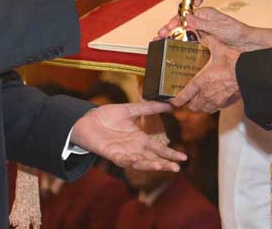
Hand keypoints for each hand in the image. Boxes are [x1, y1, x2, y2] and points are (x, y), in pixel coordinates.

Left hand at [70, 101, 186, 171]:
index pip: (159, 149)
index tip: (184, 158)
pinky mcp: (112, 154)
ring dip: (150, 165)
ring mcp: (124, 152)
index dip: (171, 154)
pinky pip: (122, 160)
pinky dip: (129, 161)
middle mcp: (134, 148)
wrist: (87, 119)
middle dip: (165, 164)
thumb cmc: (107, 116)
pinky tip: (135, 159)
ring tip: (161, 166)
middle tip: (177, 168)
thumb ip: (149, 108)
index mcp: (140, 139)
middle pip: (153, 158)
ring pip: (140, 162)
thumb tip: (168, 103)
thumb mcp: (131, 109)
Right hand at [158, 8, 271, 52]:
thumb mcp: (220, 27)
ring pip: (184, 34)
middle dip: (169, 30)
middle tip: (159, 37)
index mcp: (205, 14)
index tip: (166, 29)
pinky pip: (191, 43)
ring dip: (173, 39)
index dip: (174, 22)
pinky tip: (175, 52)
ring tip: (161, 44)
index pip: (185, 16)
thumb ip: (203, 24)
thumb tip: (187, 18)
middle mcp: (202, 22)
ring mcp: (203, 33)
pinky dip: (182, 46)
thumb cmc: (237, 32)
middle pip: (182, 25)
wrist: (248, 45)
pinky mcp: (205, 43)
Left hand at [170, 34, 242, 112]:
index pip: (184, 96)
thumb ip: (207, 42)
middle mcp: (207, 94)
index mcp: (200, 82)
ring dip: (201, 105)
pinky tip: (215, 98)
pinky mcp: (226, 103)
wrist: (248, 73)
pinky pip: (216, 108)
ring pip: (204, 109)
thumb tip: (202, 36)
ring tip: (200, 99)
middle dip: (189, 103)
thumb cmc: (233, 62)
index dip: (176, 100)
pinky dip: (213, 105)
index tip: (173, 101)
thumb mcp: (217, 47)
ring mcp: (217, 101)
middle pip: (193, 106)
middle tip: (188, 98)